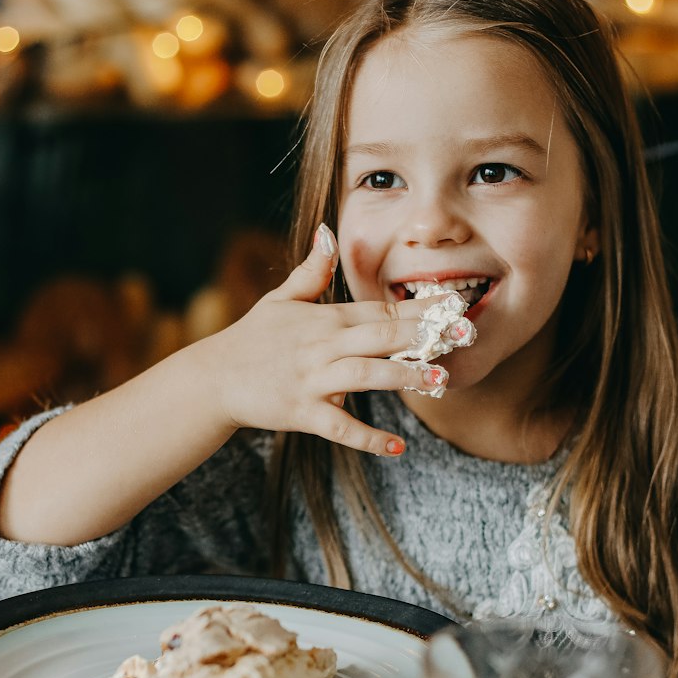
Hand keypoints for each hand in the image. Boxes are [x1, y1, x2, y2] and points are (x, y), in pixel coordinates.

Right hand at [202, 226, 444, 455]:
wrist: (213, 378)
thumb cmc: (252, 338)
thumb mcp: (281, 298)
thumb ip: (312, 269)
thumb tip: (327, 230)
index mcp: (324, 319)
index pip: (380, 309)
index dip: (419, 307)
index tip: (454, 305)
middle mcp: (322, 346)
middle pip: (380, 336)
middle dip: (424, 335)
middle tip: (464, 335)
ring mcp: (312, 380)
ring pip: (366, 375)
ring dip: (404, 377)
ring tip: (440, 381)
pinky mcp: (302, 412)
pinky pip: (339, 426)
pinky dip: (368, 437)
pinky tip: (398, 447)